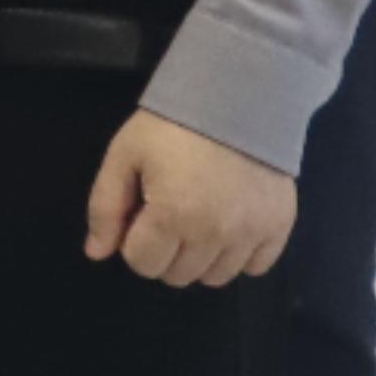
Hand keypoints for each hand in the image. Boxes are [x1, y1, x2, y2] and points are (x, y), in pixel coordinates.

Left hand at [87, 109, 300, 286]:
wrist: (236, 97)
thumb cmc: (172, 126)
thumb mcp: (124, 156)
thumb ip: (105, 207)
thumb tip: (96, 253)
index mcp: (173, 216)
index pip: (143, 264)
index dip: (134, 241)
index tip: (142, 212)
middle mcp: (215, 234)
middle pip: (178, 275)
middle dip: (164, 250)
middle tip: (168, 212)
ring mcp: (251, 233)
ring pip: (216, 278)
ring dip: (200, 257)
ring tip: (198, 218)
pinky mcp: (279, 227)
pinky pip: (256, 267)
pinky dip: (239, 255)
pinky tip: (229, 225)